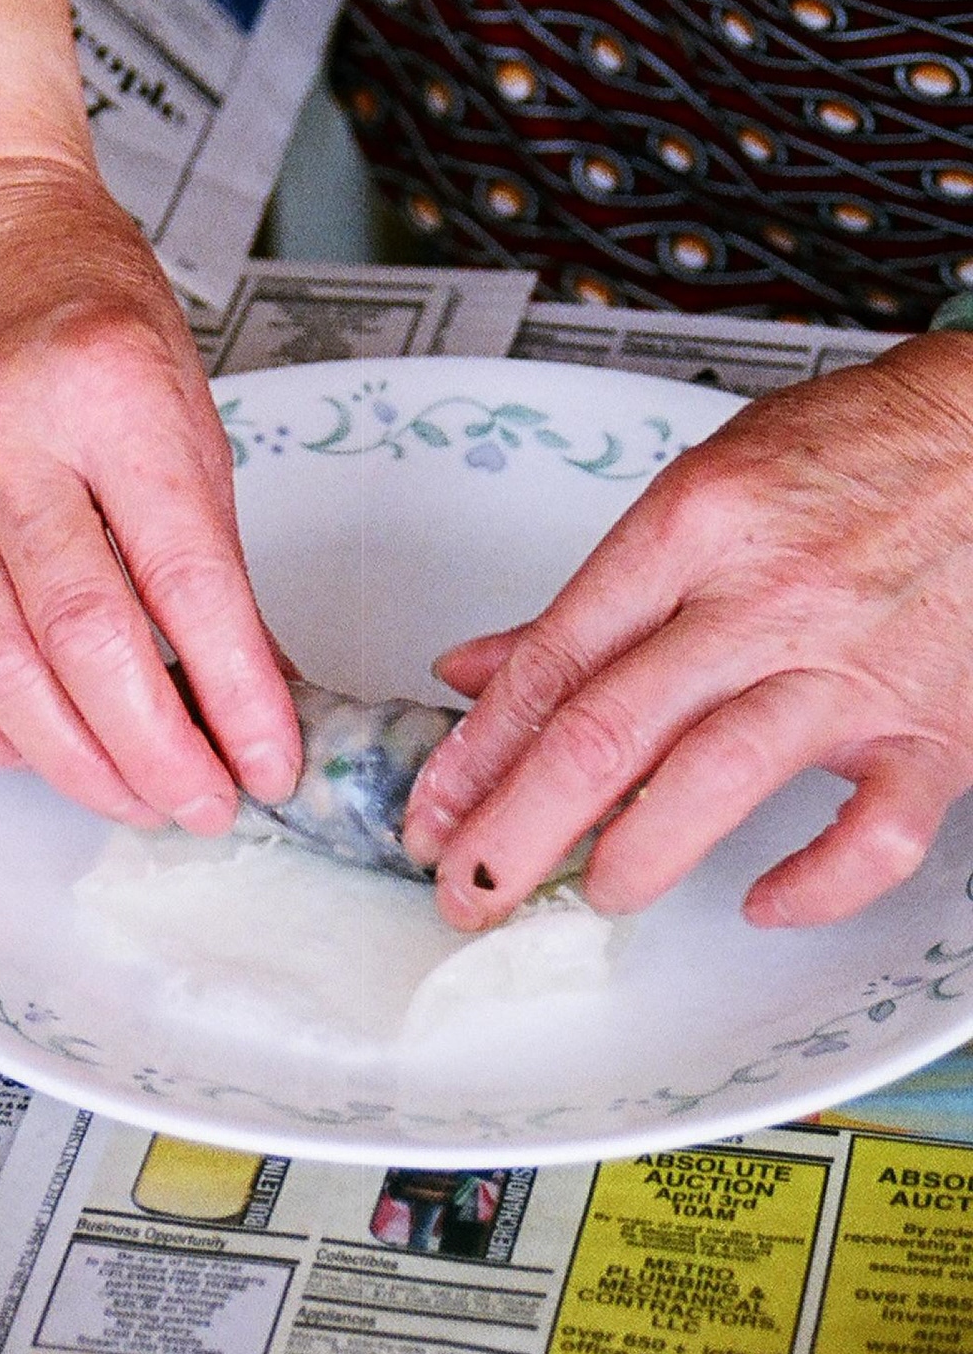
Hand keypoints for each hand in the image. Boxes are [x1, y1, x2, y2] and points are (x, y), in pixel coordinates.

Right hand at [0, 153, 299, 830]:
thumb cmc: (86, 302)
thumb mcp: (187, 400)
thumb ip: (210, 546)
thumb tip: (252, 688)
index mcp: (110, 394)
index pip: (183, 576)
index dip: (234, 691)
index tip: (274, 759)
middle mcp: (7, 440)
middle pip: (80, 638)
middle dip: (155, 750)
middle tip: (208, 802)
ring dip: (75, 761)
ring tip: (138, 798)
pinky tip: (37, 751)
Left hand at [401, 333, 972, 931]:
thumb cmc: (851, 453)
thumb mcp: (700, 489)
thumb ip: (592, 596)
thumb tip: (474, 672)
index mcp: (691, 529)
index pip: (555, 660)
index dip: (477, 754)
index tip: (430, 813)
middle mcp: (763, 599)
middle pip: (607, 730)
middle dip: (517, 826)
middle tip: (465, 885)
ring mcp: (850, 667)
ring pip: (716, 778)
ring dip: (635, 855)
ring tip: (589, 892)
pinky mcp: (934, 729)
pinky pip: (875, 833)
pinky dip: (818, 882)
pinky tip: (764, 900)